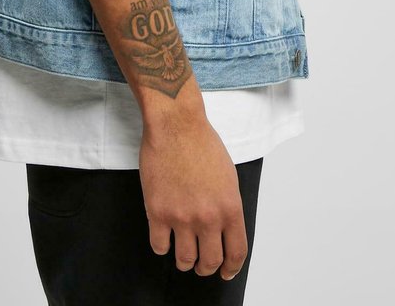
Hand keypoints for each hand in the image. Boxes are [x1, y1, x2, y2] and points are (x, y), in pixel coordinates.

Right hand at [139, 112, 248, 279]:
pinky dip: (162, 247)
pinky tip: (164, 237)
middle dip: (206, 267)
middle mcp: (208, 217)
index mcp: (230, 207)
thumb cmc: (202, 143)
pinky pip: (159, 247)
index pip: (236, 252)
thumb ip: (227, 205)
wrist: (176, 124)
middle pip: (210, 262)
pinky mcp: (158, 212)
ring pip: (185, 260)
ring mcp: (182, 217)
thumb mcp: (228, 175)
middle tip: (202, 264)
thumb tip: (224, 229)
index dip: (232, 268)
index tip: (226, 272)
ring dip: (185, 261)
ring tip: (183, 255)